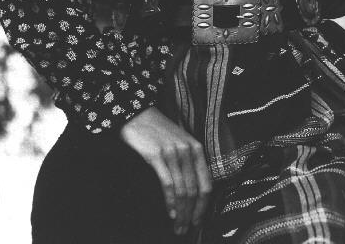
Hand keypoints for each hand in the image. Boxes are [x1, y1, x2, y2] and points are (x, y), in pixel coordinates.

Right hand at [120, 106, 211, 235]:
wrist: (137, 114)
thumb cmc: (158, 132)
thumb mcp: (179, 143)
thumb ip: (188, 163)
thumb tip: (191, 193)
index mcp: (196, 149)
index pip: (206, 184)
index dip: (204, 206)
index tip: (199, 221)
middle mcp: (187, 151)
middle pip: (195, 191)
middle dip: (192, 214)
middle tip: (186, 229)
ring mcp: (172, 153)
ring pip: (182, 190)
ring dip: (181, 212)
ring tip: (178, 226)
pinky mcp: (156, 155)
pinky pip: (168, 183)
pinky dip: (170, 201)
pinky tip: (170, 212)